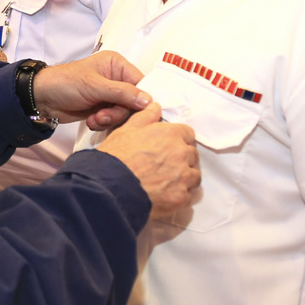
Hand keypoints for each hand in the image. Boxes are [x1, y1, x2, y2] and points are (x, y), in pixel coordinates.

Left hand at [32, 51, 151, 129]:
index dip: (141, 99)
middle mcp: (116, 78)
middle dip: (119, 112)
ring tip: (95, 119)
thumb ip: (122, 93)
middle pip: (134, 101)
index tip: (136, 111)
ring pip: (124, 113)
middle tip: (104, 115)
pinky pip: (114, 119)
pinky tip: (91, 121)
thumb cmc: (64, 83)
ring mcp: (110, 95)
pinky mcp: (103, 108)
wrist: (42, 98)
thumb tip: (148, 101)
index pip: (141, 82)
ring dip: (110, 119)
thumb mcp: (94, 86)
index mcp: (117, 64)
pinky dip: (104, 123)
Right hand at [96, 103, 198, 217]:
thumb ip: (145, 118)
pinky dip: (181, 196)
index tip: (168, 147)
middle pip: (192, 155)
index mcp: (170, 134)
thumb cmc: (115, 158)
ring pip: (194, 176)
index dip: (177, 140)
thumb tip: (155, 107)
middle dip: (181, 159)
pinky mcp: (181, 197)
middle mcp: (181, 153)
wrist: (110, 188)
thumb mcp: (125, 131)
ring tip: (165, 182)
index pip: (187, 133)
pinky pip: (190, 196)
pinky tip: (166, 195)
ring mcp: (183, 177)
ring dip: (184, 178)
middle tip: (163, 166)